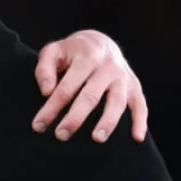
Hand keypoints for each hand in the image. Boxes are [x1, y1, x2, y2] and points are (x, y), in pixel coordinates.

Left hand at [31, 30, 146, 142]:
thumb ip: (44, 69)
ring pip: (117, 101)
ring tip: (97, 139)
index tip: (39, 125)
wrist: (100, 41)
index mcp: (86, 57)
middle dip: (75, 117)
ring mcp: (123, 77)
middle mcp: (107, 67)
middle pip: (91, 96)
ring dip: (108, 121)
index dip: (52, 107)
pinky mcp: (134, 86)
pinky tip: (137, 138)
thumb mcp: (53, 51)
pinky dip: (140, 121)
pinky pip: (141, 105)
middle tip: (61, 135)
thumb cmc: (71, 52)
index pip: (66, 87)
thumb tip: (46, 92)